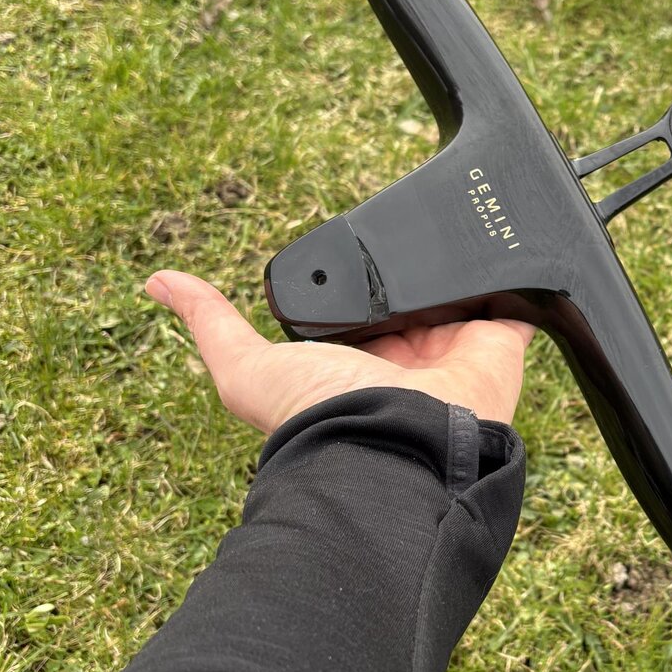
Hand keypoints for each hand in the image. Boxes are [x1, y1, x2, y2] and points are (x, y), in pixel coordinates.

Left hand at [146, 270, 535, 433]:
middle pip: (413, 306)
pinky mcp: (498, 345)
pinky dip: (514, 283)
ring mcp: (455, 353)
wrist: (391, 444)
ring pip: (461, 299)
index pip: (359, 317)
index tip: (353, 257)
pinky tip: (506, 253)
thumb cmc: (320, 417)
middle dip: (412, 277)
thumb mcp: (246, 368)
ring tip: (460, 227)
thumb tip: (157, 281)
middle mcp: (406, 361)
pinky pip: (514, 306)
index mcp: (353, 366)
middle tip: (410, 235)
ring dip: (460, 271)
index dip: (356, 289)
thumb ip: (211, 324)